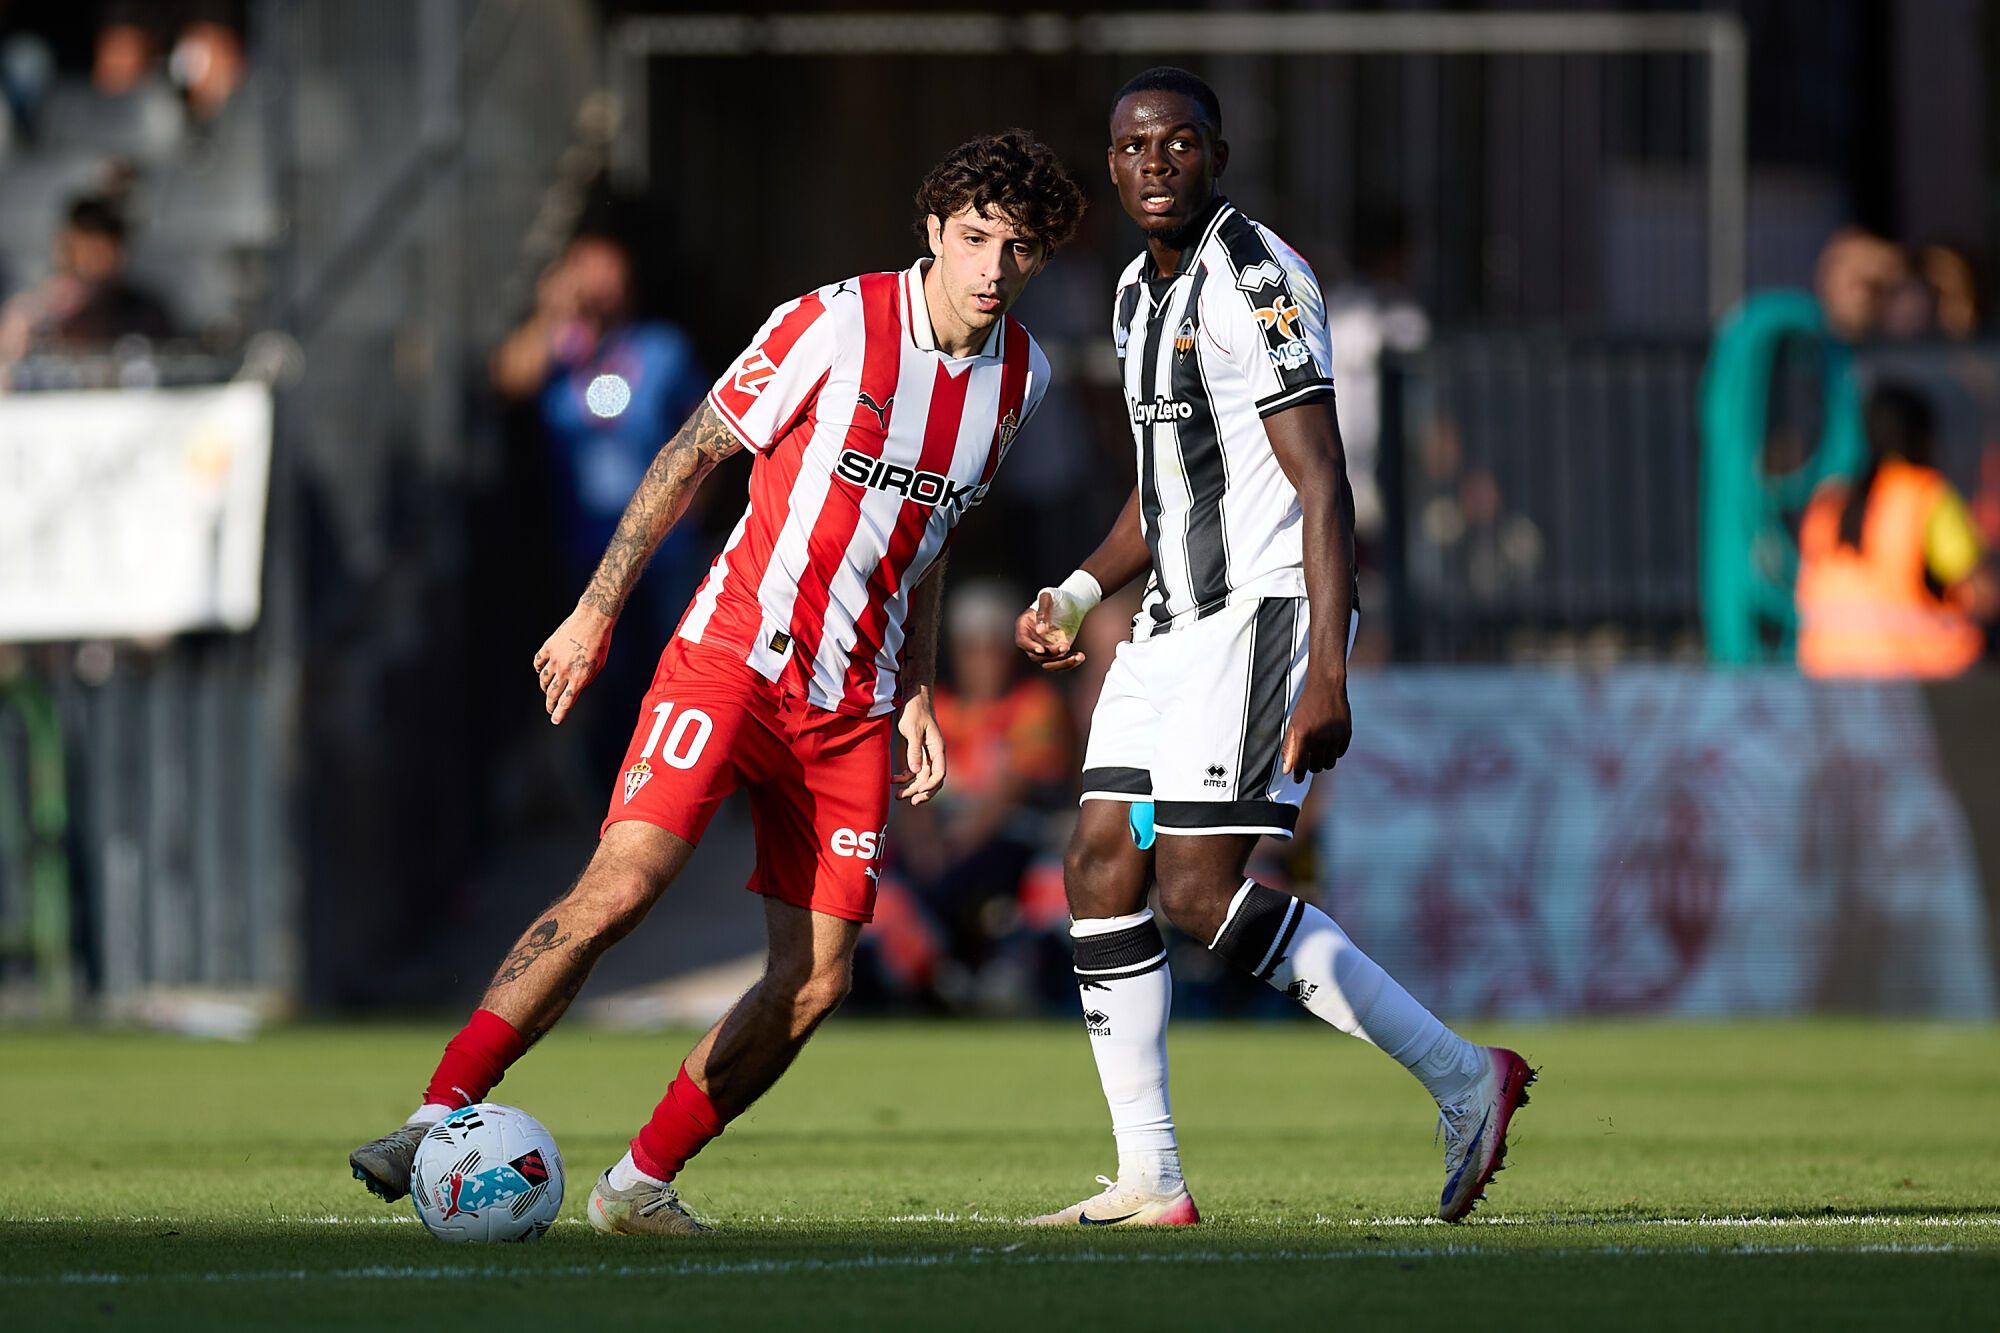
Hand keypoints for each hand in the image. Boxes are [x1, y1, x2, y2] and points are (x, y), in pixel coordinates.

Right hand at [532, 606, 613, 724]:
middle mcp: (565, 671)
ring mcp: (555, 659)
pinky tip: (541, 671)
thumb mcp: (599, 666)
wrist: (593, 620)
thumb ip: (586, 679)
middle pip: (552, 694)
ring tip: (548, 691)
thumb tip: (576, 688)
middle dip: (550, 705)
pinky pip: (538, 663)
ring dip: (545, 688)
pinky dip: (539, 669)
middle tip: (550, 709)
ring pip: (544, 680)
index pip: (566, 702)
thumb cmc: (600, 642)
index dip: (559, 714)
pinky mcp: (548, 648)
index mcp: (580, 678)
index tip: (555, 720)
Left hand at [893, 687, 946, 804]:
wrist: (912, 697)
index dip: (931, 785)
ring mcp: (925, 754)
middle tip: (910, 801)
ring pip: (921, 777)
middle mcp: (934, 754)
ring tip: (898, 795)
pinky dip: (904, 777)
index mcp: (937, 748)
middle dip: (923, 792)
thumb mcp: (912, 730)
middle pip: (932, 779)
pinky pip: (913, 770)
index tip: (919, 791)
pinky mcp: (916, 752)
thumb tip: (914, 772)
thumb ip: (914, 750)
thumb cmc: (914, 711)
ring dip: (912, 788)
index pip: (940, 773)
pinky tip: (893, 779)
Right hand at [1015, 589, 1087, 671]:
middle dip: (1050, 654)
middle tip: (1065, 647)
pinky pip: (1061, 662)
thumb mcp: (1049, 597)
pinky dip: (1070, 662)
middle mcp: (1032, 639)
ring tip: (1077, 657)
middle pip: (1035, 655)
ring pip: (1048, 663)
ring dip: (1062, 663)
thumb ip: (1043, 611)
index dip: (1030, 647)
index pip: (1022, 641)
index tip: (1041, 650)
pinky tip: (1080, 657)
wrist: (1072, 602)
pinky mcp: (1057, 651)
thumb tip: (1040, 631)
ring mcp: (1044, 646)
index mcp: (1025, 625)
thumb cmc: (1057, 596)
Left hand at [1279, 673, 1351, 780]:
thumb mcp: (1294, 725)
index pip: (1301, 764)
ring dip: (1323, 761)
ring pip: (1330, 763)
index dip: (1298, 775)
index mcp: (1304, 735)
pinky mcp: (1346, 734)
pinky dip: (1333, 752)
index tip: (1297, 779)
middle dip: (1311, 767)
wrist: (1326, 686)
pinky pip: (1340, 754)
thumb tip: (1287, 770)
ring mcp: (1335, 736)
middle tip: (1308, 759)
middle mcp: (1321, 737)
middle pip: (1316, 767)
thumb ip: (1290, 748)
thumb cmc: (1306, 706)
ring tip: (1318, 752)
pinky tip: (1328, 742)